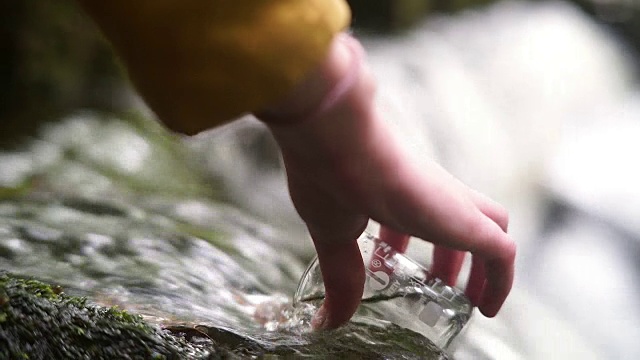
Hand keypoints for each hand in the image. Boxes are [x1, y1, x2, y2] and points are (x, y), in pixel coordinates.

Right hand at [259, 34, 514, 328]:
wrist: (338, 140)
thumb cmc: (326, 176)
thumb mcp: (332, 236)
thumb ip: (339, 276)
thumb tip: (328, 321)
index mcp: (391, 189)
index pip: (407, 213)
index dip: (398, 241)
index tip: (387, 265)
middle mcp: (426, 191)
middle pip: (455, 218)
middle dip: (446, 257)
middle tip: (431, 285)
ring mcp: (449, 202)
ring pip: (489, 226)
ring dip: (480, 266)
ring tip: (468, 301)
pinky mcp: (466, 219)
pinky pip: (502, 253)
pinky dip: (500, 280)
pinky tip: (487, 307)